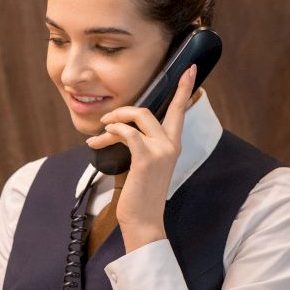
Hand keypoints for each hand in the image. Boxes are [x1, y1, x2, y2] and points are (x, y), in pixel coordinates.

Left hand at [85, 65, 196, 251]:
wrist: (143, 220)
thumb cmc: (140, 194)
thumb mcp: (142, 164)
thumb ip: (138, 144)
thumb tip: (119, 129)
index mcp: (173, 144)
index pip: (181, 109)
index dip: (184, 87)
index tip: (190, 68)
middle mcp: (171, 144)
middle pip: (148, 109)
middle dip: (122, 110)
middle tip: (105, 121)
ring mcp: (161, 150)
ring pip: (137, 116)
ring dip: (113, 120)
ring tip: (98, 134)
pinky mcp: (146, 158)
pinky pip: (127, 132)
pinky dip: (112, 131)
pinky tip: (102, 139)